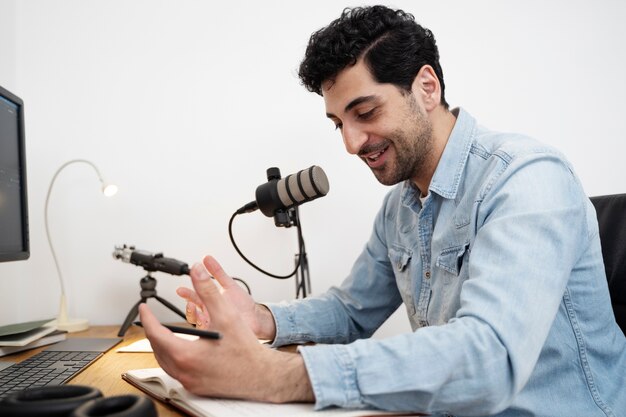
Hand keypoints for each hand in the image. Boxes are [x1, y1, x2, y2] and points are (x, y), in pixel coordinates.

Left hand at [138, 255, 312, 401]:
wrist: (261, 375)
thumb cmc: (245, 350)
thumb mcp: (226, 315)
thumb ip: (208, 290)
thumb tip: (197, 271)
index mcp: (185, 355)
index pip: (155, 334)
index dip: (148, 318)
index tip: (144, 308)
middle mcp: (184, 371)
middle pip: (156, 349)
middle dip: (152, 331)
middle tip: (152, 319)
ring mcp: (189, 382)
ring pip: (165, 362)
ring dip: (162, 346)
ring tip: (163, 333)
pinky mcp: (196, 387)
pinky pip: (176, 371)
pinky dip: (173, 358)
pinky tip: (181, 350)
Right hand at [177, 258, 275, 339]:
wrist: (256, 319)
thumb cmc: (243, 305)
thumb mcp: (229, 285)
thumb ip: (218, 272)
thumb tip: (207, 258)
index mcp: (210, 302)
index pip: (194, 297)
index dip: (186, 293)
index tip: (181, 289)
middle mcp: (209, 314)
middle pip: (192, 309)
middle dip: (187, 303)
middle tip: (183, 297)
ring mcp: (213, 324)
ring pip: (197, 321)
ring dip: (193, 314)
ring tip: (193, 306)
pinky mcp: (218, 333)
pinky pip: (208, 332)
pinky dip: (204, 327)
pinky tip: (204, 321)